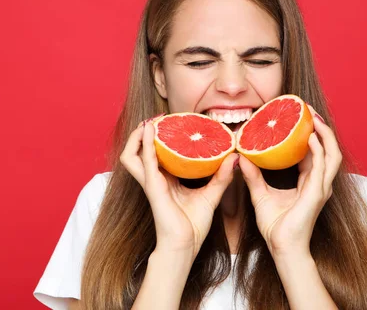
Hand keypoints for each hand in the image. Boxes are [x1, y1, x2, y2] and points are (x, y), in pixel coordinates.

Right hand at [120, 120, 237, 259]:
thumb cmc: (193, 225)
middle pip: (137, 153)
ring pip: (131, 155)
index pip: (157, 155)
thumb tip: (235, 158)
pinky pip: (146, 161)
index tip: (170, 123)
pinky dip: (146, 145)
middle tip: (155, 120)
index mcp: (165, 180)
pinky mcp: (153, 187)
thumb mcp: (211, 195)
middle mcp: (154, 179)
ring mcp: (151, 183)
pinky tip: (150, 131)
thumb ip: (222, 176)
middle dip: (141, 135)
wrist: (185, 245)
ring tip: (148, 123)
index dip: (159, 139)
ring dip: (136, 138)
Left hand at [238, 104, 341, 257]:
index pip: (314, 152)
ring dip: (325, 134)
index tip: (300, 117)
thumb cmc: (275, 226)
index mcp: (309, 182)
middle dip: (322, 128)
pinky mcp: (317, 193)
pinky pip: (322, 166)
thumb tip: (241, 157)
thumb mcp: (260, 194)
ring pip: (332, 154)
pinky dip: (318, 149)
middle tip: (308, 110)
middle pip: (328, 149)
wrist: (282, 247)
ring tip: (313, 117)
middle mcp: (319, 183)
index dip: (311, 134)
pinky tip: (310, 136)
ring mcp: (321, 188)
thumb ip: (253, 176)